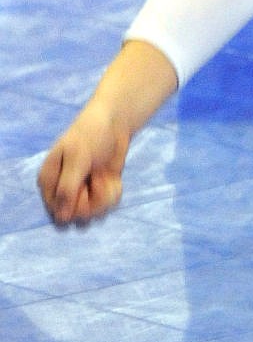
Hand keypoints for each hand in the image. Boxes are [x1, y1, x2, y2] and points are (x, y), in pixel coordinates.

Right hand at [37, 102, 130, 226]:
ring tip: (106, 177)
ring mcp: (81, 193)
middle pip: (78, 218)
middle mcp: (62, 191)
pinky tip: (114, 179)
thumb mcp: (78, 158)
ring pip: (93, 215)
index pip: (58, 213)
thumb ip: (68, 187)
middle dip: (95, 200)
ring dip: (106, 197)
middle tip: (99, 178)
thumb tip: (61, 219)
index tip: (84, 186)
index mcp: (49, 183)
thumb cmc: (90, 134)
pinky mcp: (98, 192)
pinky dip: (114, 194)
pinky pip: (106, 206)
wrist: (114, 122)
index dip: (76, 204)